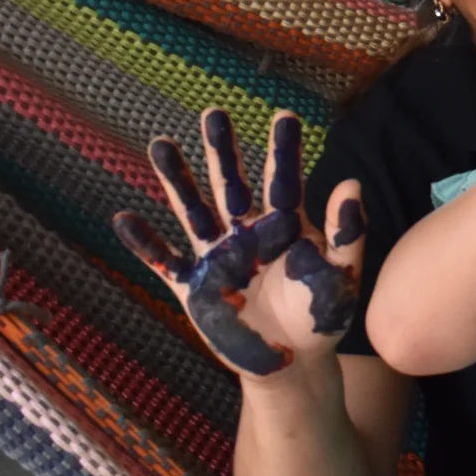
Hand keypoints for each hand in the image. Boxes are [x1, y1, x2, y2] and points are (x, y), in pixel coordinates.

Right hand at [113, 109, 365, 377]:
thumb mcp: (341, 276)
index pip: (283, 181)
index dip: (282, 150)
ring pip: (193, 211)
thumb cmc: (320, 317)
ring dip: (176, 180)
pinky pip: (166, 262)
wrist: (291, 362)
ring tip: (160, 144)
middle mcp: (247, 235)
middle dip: (221, 151)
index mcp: (284, 228)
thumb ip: (346, 233)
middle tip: (214, 113)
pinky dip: (145, 244)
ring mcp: (217, 258)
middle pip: (231, 185)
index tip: (284, 115)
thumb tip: (351, 184)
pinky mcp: (194, 288)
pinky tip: (123, 219)